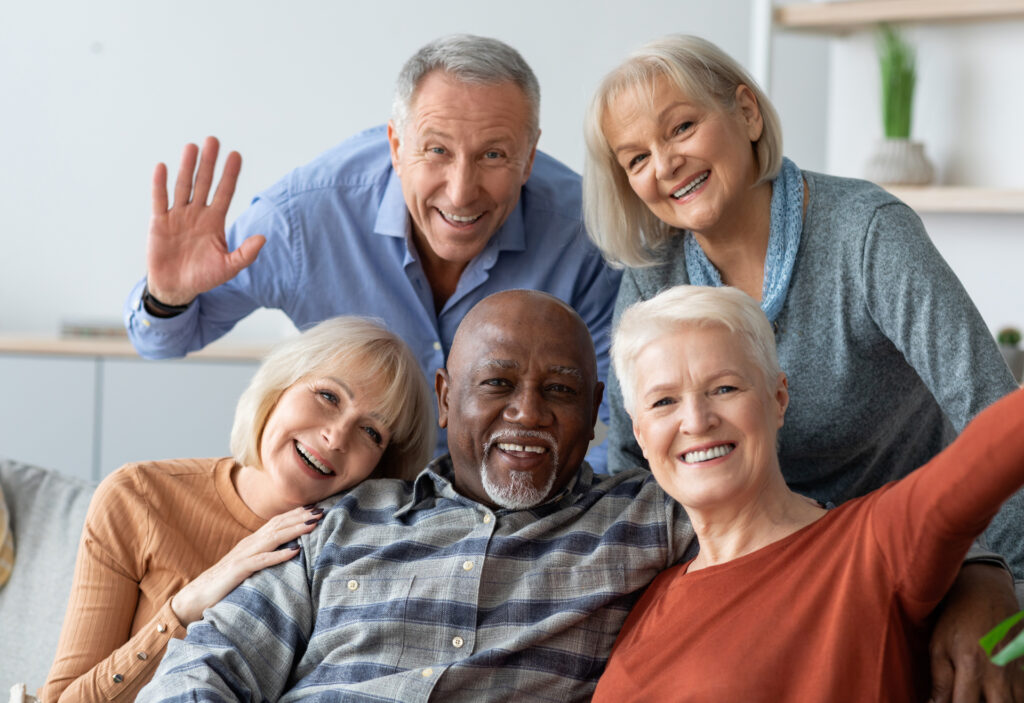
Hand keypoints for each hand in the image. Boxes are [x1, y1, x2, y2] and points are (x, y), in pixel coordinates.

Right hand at [146, 136, 265, 304]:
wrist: (176, 288)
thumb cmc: (204, 277)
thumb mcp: (229, 267)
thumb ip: (245, 253)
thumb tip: (263, 238)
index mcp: (215, 221)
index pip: (225, 192)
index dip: (230, 175)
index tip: (236, 155)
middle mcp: (197, 213)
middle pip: (204, 183)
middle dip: (209, 163)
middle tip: (213, 140)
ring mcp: (178, 215)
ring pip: (183, 186)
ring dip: (187, 167)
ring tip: (192, 147)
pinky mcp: (159, 222)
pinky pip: (160, 200)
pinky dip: (160, 185)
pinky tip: (162, 167)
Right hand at [170, 504, 323, 624]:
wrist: (195, 597)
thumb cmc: (224, 584)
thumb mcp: (248, 566)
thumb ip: (263, 556)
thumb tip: (287, 552)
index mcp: (252, 543)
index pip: (276, 523)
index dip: (296, 515)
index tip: (315, 509)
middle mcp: (248, 545)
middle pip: (278, 526)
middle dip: (300, 517)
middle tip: (321, 510)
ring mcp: (243, 556)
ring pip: (273, 538)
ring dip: (294, 530)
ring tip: (312, 524)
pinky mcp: (238, 571)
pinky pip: (261, 561)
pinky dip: (278, 555)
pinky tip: (294, 552)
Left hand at [930, 563, 1023, 702]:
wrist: (985, 592)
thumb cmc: (957, 619)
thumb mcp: (939, 646)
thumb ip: (940, 681)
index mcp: (971, 667)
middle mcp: (998, 673)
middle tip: (968, 697)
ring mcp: (1015, 672)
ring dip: (998, 701)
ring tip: (981, 694)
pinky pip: (1023, 694)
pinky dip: (1013, 696)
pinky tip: (997, 691)